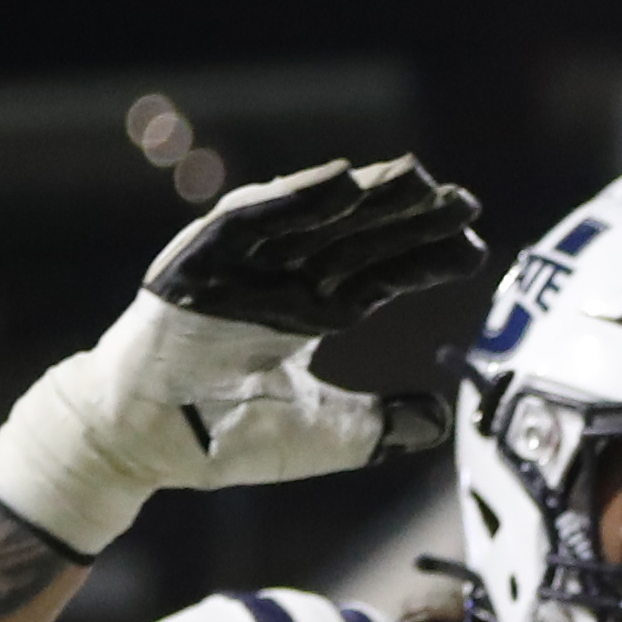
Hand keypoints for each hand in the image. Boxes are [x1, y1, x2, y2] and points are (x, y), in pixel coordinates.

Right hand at [0, 157, 492, 555]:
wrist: (143, 445)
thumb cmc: (223, 438)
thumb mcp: (328, 433)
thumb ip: (384, 425)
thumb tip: (444, 421)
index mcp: (308, 314)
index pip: (381, 275)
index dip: (427, 259)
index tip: (477, 245)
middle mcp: (280, 283)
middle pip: (357, 238)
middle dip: (410, 217)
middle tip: (465, 200)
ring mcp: (239, 269)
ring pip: (312, 220)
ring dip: (362, 197)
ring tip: (416, 176)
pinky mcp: (198, 263)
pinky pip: (248, 220)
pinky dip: (292, 198)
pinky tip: (339, 180)